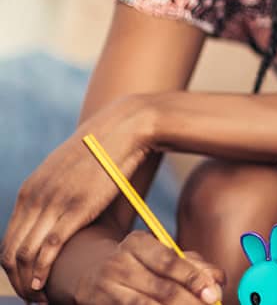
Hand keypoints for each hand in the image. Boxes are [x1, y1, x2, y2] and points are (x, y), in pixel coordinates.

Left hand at [2, 94, 156, 299]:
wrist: (125, 128)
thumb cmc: (105, 152)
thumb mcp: (70, 172)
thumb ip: (60, 193)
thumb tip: (66, 214)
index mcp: (29, 190)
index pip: (8, 238)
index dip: (14, 266)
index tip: (28, 281)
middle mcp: (33, 197)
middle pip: (10, 250)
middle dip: (17, 279)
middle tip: (31, 297)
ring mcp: (52, 202)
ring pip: (23, 253)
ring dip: (27, 281)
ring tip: (39, 298)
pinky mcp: (74, 209)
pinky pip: (47, 248)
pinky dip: (41, 271)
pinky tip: (44, 286)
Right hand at [71, 231, 223, 304]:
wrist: (90, 274)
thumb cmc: (139, 264)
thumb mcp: (162, 255)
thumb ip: (192, 264)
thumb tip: (218, 279)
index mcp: (137, 243)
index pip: (169, 261)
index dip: (193, 279)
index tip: (213, 294)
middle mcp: (118, 263)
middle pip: (162, 288)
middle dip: (190, 302)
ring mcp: (104, 287)